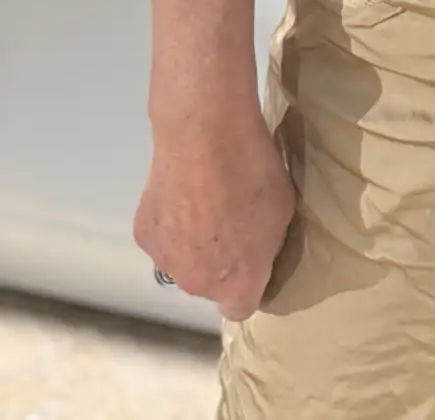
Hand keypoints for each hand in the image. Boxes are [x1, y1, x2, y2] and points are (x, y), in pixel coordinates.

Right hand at [133, 109, 295, 321]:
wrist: (204, 136)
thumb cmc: (253, 173)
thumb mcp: (281, 212)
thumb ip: (266, 247)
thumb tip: (253, 255)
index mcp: (236, 285)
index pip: (240, 309)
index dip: (247, 284)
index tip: (252, 257)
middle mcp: (195, 285)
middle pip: (208, 282)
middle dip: (219, 260)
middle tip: (229, 217)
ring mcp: (164, 260)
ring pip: (182, 259)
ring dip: (191, 241)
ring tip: (203, 197)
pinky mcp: (142, 234)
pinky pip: (162, 235)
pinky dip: (170, 219)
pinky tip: (181, 188)